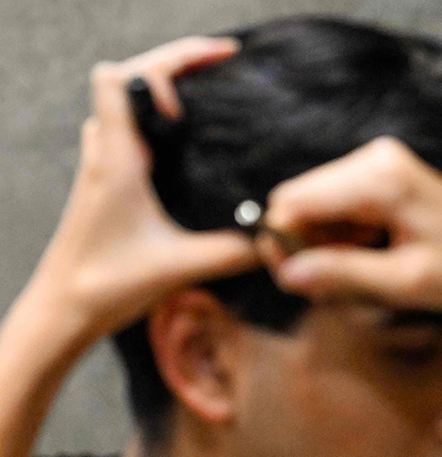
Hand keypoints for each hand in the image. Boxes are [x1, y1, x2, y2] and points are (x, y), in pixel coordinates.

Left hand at [26, 36, 254, 337]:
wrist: (62, 310)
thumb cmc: (107, 285)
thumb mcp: (181, 266)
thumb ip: (235, 250)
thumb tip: (282, 236)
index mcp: (118, 159)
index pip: (121, 79)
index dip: (165, 66)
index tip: (208, 78)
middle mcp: (105, 152)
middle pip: (128, 78)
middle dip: (178, 64)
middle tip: (226, 63)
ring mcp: (102, 165)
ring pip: (124, 103)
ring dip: (161, 89)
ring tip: (210, 93)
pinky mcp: (106, 182)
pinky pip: (126, 130)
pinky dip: (155, 118)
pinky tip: (188, 140)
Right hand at [264, 137, 441, 319]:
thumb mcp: (404, 281)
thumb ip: (344, 274)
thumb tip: (286, 274)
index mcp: (379, 177)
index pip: (294, 200)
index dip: (282, 241)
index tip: (293, 282)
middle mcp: (376, 157)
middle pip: (300, 198)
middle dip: (305, 243)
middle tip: (331, 288)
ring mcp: (381, 161)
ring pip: (316, 203)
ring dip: (325, 242)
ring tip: (359, 275)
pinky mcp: (386, 173)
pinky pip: (339, 203)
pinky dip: (344, 234)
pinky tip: (371, 257)